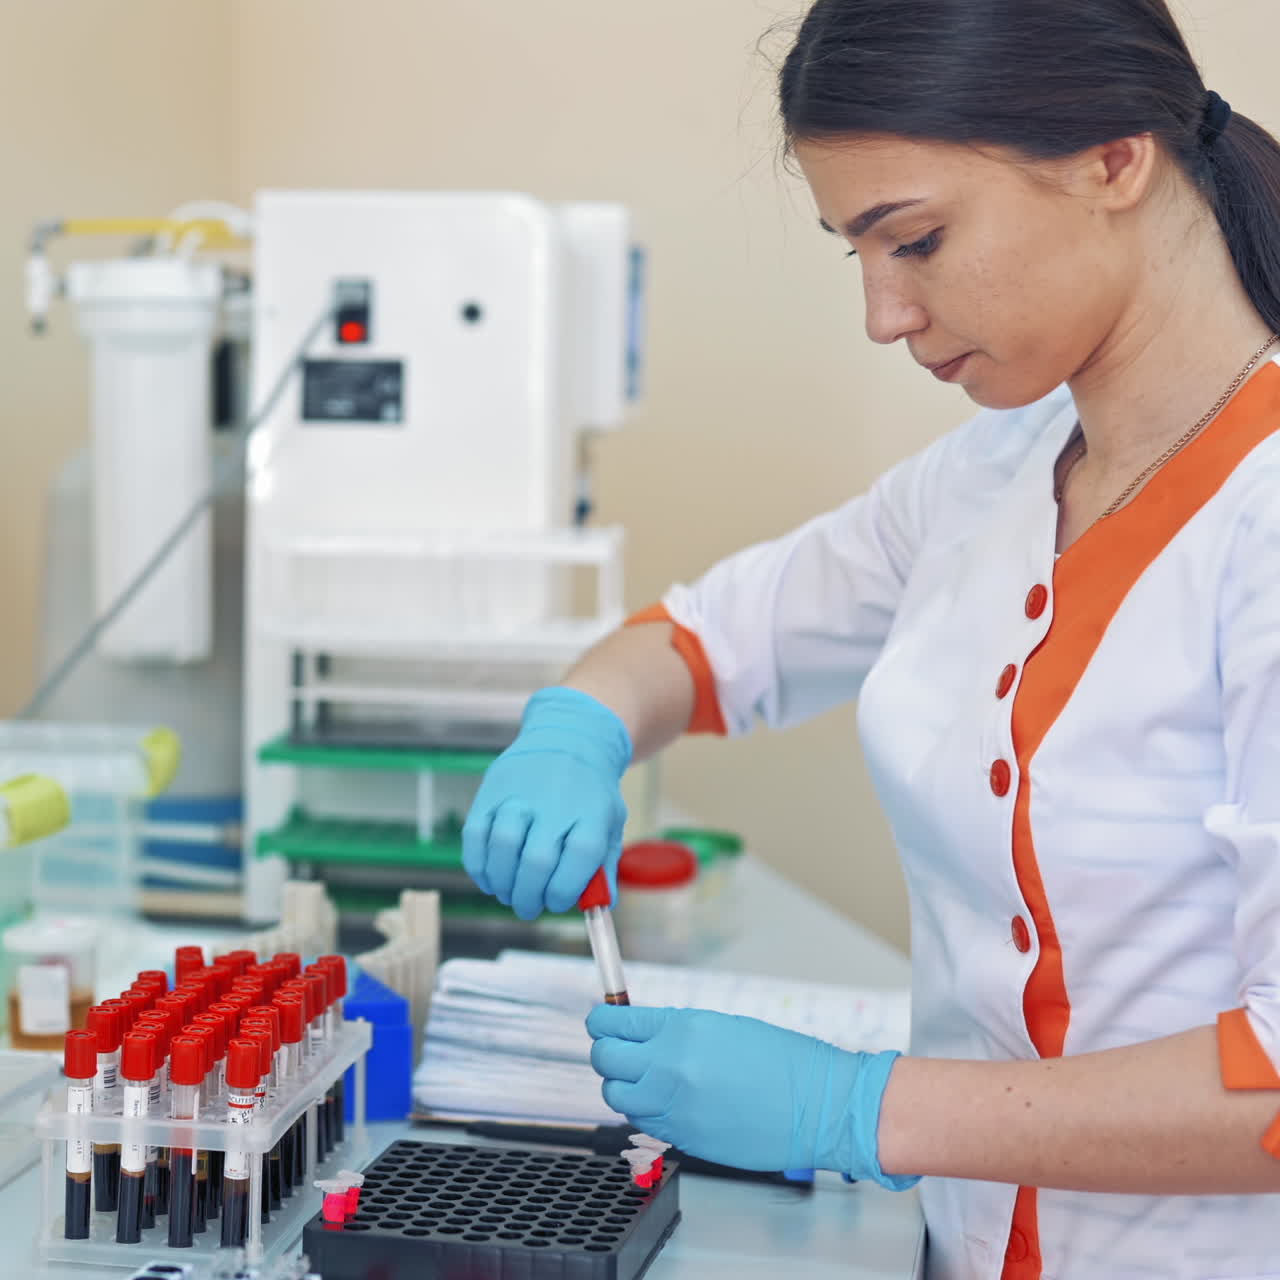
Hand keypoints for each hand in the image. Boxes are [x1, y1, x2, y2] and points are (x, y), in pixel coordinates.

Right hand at [461, 687, 630, 919]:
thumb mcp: (610, 823)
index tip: (557, 902)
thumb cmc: (589, 793)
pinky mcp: (491, 791)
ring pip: (502, 846)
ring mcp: (520, 794)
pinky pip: (475, 834)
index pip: (579, 858)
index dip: (564, 890)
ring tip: (508, 893)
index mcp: (591, 811)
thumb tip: (598, 907)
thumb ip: (603, 867)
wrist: (568, 738)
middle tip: (528, 908)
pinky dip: (478, 864)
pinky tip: (489, 878)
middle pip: (536, 859)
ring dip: (502, 882)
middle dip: (529, 896)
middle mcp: (555, 801)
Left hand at [587, 1004, 917, 1188]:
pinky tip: (666, 1100)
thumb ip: (675, 1031)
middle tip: (616, 1048)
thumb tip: (640, 1033)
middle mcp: (669, 1069)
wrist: (818, 1104)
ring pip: (617, 1097)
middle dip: (605, 1052)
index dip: (601, 1020)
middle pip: (604, 1061)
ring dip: (623, 1084)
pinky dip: (645, 1110)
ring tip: (644, 1077)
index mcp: (680, 1031)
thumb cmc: (782, 1060)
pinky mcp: (683, 1140)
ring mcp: (673, 1109)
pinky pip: (644, 1122)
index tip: (600, 1019)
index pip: (612, 1024)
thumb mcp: (722, 1027)